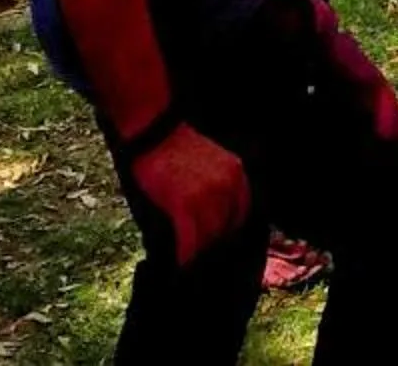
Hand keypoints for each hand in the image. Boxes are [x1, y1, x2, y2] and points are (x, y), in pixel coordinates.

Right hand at [130, 124, 250, 268]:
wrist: (155, 134)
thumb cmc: (179, 148)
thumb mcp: (214, 161)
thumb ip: (221, 185)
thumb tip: (217, 215)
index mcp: (236, 174)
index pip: (242, 212)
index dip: (231, 230)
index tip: (222, 242)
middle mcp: (226, 186)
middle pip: (226, 227)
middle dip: (216, 244)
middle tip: (206, 259)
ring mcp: (206, 197)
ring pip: (209, 237)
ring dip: (201, 253)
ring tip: (193, 265)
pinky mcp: (183, 206)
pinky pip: (189, 239)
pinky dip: (186, 255)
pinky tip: (182, 264)